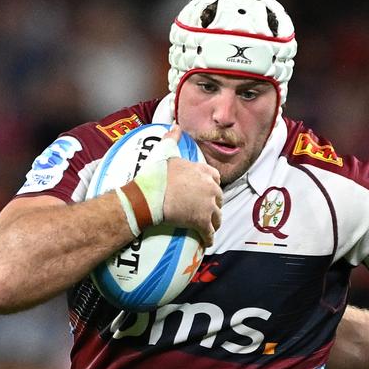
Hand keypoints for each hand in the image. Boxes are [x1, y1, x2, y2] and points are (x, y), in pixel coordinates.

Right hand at [160, 125, 222, 246]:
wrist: (150, 196)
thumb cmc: (156, 175)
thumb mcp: (165, 152)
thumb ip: (172, 139)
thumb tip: (175, 125)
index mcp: (203, 171)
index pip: (215, 177)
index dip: (212, 185)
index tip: (208, 190)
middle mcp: (210, 188)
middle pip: (218, 198)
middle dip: (214, 204)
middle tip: (208, 210)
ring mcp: (208, 206)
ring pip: (217, 217)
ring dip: (214, 222)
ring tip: (210, 227)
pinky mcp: (202, 222)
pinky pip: (210, 233)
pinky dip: (209, 238)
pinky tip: (207, 242)